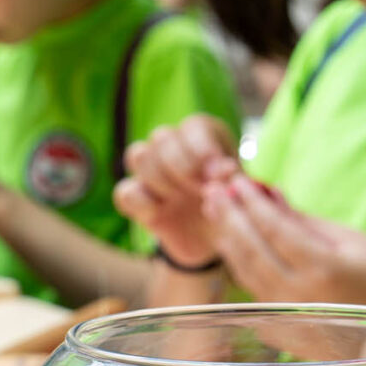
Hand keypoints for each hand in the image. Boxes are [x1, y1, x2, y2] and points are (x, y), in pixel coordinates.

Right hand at [112, 114, 239, 269]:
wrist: (213, 239)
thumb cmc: (229, 206)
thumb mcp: (240, 193)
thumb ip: (233, 179)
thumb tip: (225, 169)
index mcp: (203, 135)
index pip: (193, 127)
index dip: (203, 151)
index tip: (216, 177)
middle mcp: (172, 145)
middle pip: (162, 137)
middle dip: (183, 168)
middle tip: (203, 192)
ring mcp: (149, 170)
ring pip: (138, 155)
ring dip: (162, 181)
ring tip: (182, 201)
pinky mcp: (134, 197)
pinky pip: (124, 191)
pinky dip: (141, 202)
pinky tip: (159, 213)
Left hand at [203, 174, 365, 304]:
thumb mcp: (353, 240)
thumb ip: (305, 220)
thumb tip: (268, 193)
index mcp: (323, 271)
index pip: (275, 230)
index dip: (253, 203)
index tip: (238, 182)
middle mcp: (298, 297)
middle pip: (251, 250)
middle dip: (230, 217)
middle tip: (214, 191)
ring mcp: (285, 318)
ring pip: (245, 272)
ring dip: (227, 238)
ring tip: (215, 210)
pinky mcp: (278, 331)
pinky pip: (251, 289)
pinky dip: (239, 262)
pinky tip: (229, 241)